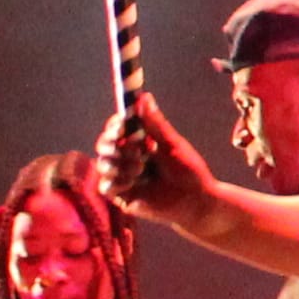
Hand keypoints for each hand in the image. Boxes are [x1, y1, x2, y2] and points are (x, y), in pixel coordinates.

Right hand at [106, 92, 219, 224]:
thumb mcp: (172, 144)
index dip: (115, 124)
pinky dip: (118, 181)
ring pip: (102, 163)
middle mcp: (127, 157)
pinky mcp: (121, 196)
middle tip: (132, 146)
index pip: (116, 128)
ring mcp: (122, 177)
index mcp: (139, 142)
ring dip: (119, 163)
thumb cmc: (188, 170)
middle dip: (112, 143)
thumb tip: (144, 96)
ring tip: (140, 166)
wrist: (196, 201)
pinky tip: (134, 182)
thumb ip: (156, 123)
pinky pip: (105, 186)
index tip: (122, 124)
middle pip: (103, 144)